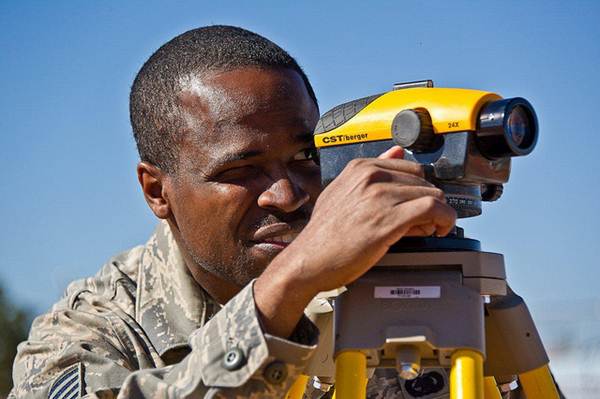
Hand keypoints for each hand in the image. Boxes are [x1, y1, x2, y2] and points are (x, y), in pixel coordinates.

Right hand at [254, 146, 455, 336]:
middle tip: (421, 222)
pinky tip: (439, 229)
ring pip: (432, 194)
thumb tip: (397, 152)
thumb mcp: (341, 192)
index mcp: (360, 168)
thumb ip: (370, 171)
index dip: (417, 188)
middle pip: (423, 181)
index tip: (416, 204)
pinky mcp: (391, 220)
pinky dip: (445, 219)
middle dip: (427, 202)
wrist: (309, 259)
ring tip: (425, 229)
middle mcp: (371, 177)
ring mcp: (381, 197)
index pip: (410, 168)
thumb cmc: (324, 234)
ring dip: (437, 213)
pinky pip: (434, 209)